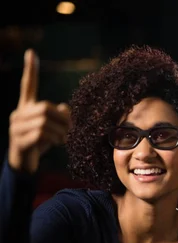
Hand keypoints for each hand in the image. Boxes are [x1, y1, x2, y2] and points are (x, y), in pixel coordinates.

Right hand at [8, 49, 70, 173]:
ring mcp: (16, 127)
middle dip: (62, 119)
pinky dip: (54, 138)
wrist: (24, 165)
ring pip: (44, 121)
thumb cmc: (39, 144)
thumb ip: (57, 117)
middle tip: (71, 129)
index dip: (31, 70)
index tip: (31, 52)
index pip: (27, 86)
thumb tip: (65, 106)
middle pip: (45, 107)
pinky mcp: (19, 140)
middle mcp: (18, 114)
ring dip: (60, 131)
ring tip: (65, 139)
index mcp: (26, 108)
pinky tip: (59, 143)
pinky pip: (41, 134)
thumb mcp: (50, 129)